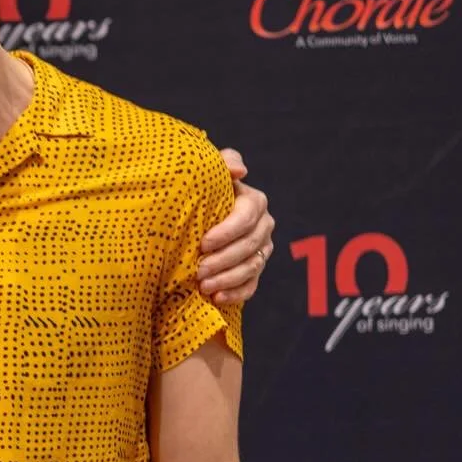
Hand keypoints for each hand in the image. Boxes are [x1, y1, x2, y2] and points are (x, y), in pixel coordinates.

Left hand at [200, 149, 274, 303]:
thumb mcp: (210, 173)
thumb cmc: (201, 190)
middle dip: (224, 260)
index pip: (247, 217)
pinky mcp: (255, 269)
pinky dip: (235, 293)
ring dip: (227, 279)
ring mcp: (262, 249)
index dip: (227, 232)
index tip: (203, 243)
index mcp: (255, 201)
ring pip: (252, 267)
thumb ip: (225, 163)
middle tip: (198, 270)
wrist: (197, 214)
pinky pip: (252, 285)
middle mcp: (263, 226)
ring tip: (203, 286)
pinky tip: (216, 298)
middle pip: (249, 245)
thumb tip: (240, 171)